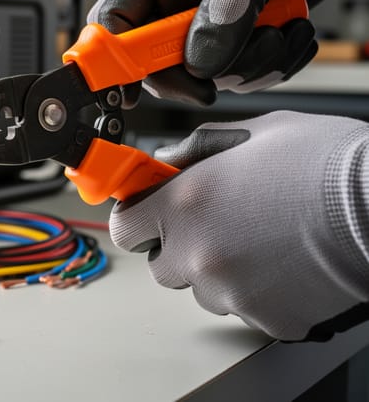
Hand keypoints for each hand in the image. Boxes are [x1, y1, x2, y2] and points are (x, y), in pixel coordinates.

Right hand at [90, 0, 368, 106]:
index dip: (115, 59)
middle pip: (157, 58)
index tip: (127, 93)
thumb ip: (226, 12)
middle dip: (198, 71)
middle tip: (223, 78)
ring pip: (204, 71)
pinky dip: (271, 64)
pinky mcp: (235, 32)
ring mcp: (205, 16)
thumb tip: (200, 65)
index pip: (114, 20)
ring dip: (248, 66)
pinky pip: (238, 70)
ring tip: (281, 32)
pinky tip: (292, 32)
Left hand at [110, 111, 368, 340]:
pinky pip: (246, 310)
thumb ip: (197, 150)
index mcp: (184, 204)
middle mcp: (198, 253)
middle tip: (218, 226)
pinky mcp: (267, 319)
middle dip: (180, 248)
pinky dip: (260, 293)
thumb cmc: (326, 161)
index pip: (127, 228)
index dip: (140, 219)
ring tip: (263, 244)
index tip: (153, 214)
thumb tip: (166, 162)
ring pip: (203, 292)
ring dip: (219, 273)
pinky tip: (287, 265)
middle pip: (161, 267)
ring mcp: (231, 292)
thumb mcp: (252, 134)